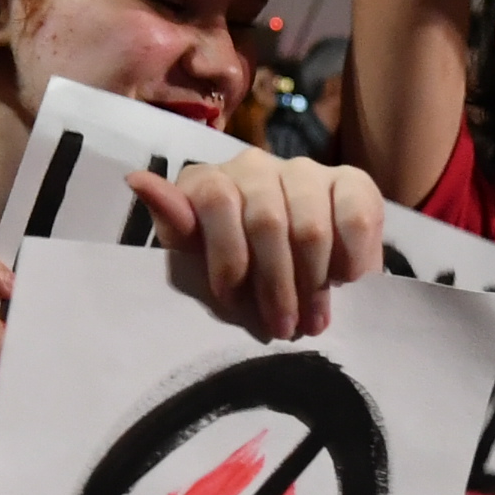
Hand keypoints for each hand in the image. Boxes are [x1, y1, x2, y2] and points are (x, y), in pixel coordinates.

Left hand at [130, 153, 384, 340]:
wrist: (285, 264)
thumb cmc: (226, 263)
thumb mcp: (193, 253)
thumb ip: (173, 222)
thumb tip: (137, 179)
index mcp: (211, 180)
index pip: (217, 199)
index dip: (226, 252)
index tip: (230, 298)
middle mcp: (257, 166)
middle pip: (268, 220)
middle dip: (275, 283)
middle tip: (282, 328)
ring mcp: (306, 171)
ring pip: (312, 224)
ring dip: (313, 281)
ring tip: (313, 321)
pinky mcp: (351, 183)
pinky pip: (358, 212)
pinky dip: (354, 253)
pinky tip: (347, 282)